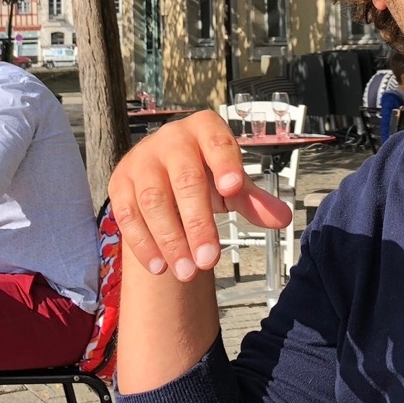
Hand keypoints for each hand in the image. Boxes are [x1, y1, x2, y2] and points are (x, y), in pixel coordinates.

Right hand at [108, 111, 291, 282]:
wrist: (163, 172)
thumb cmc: (206, 174)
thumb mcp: (232, 183)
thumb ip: (254, 200)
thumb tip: (283, 219)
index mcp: (205, 129)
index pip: (217, 142)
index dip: (225, 163)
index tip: (233, 188)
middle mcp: (171, 139)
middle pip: (186, 180)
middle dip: (198, 224)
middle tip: (210, 261)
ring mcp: (141, 159)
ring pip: (154, 201)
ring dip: (171, 240)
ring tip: (189, 273)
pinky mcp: (120, 182)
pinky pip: (128, 215)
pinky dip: (144, 244)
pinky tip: (160, 267)